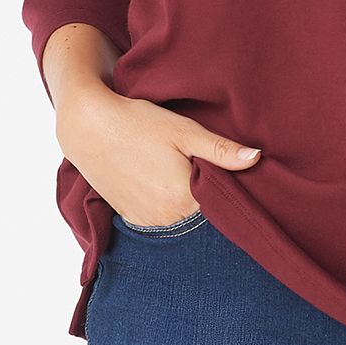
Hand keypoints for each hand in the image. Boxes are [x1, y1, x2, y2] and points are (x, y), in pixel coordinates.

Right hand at [55, 82, 261, 227]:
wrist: (88, 126)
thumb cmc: (138, 123)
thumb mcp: (183, 130)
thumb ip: (220, 150)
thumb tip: (257, 159)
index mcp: (184, 198)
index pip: (221, 203)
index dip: (223, 185)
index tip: (221, 169)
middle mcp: (166, 218)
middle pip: (201, 213)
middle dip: (204, 194)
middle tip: (195, 166)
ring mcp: (146, 221)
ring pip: (180, 218)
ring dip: (184, 203)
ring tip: (173, 172)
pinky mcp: (129, 218)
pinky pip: (159, 219)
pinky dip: (164, 206)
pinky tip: (158, 182)